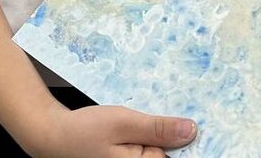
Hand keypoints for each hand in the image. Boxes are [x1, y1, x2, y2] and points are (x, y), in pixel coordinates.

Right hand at [24, 103, 197, 157]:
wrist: (52, 135)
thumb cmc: (82, 131)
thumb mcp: (123, 123)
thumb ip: (157, 128)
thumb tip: (191, 131)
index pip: (179, 157)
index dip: (194, 140)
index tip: (209, 123)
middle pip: (171, 153)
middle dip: (180, 134)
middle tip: (191, 109)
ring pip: (160, 150)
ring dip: (166, 132)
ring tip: (172, 111)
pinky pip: (149, 149)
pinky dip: (154, 134)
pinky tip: (154, 119)